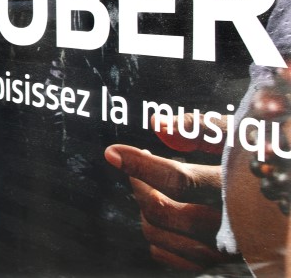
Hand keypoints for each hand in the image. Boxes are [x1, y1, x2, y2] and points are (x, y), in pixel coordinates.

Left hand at [105, 112, 236, 271]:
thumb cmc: (274, 161)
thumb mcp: (247, 137)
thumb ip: (203, 128)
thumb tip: (157, 125)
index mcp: (238, 192)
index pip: (177, 180)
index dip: (139, 164)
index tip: (114, 152)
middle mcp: (231, 228)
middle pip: (161, 211)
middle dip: (139, 183)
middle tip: (138, 165)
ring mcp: (225, 253)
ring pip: (159, 237)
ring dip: (147, 208)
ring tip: (156, 187)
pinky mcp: (220, 267)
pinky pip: (171, 260)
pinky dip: (158, 237)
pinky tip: (167, 215)